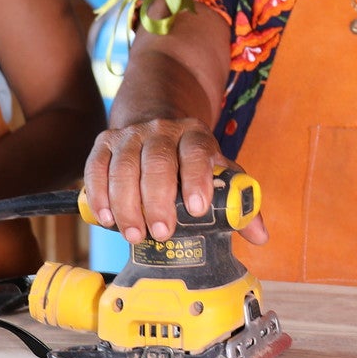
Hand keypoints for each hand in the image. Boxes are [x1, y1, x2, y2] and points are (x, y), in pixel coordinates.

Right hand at [84, 117, 267, 245]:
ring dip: (127, 204)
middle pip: (157, 162)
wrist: (158, 121)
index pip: (197, 151)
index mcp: (195, 135)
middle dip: (157, 200)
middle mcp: (162, 129)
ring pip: (124, 167)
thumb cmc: (191, 158)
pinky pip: (96, 167)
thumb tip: (260, 236)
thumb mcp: (218, 171)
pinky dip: (99, 194)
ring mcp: (131, 135)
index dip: (196, 178)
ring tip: (134, 234)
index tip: (197, 208)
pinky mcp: (105, 142)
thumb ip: (237, 201)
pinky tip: (107, 218)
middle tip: (161, 233)